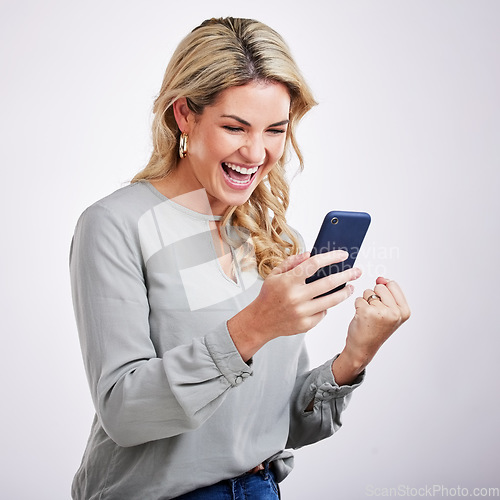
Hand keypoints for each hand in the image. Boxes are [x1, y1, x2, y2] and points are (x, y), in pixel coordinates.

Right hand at [228, 250, 361, 360]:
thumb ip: (292, 262)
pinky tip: (327, 301)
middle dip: (347, 275)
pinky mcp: (306, 324)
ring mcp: (302, 312)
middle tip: (356, 271)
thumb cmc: (268, 296)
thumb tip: (309, 254)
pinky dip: (327, 306)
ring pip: (332, 300)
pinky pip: (323, 313)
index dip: (331, 258)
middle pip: (329, 283)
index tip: (343, 255)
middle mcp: (296, 296)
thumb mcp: (275, 274)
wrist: (260, 321)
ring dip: (345, 292)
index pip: (314, 264)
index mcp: (288, 281)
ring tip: (350, 286)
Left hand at [333, 277, 410, 384]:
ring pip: (368, 292)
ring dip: (365, 302)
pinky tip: (361, 318)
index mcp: (404, 311)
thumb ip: (389, 294)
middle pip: (380, 287)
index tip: (383, 304)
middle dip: (374, 297)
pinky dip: (357, 306)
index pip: (393, 285)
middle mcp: (395, 312)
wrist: (363, 348)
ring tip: (369, 316)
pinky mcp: (366, 312)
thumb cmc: (375, 330)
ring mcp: (381, 312)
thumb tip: (381, 279)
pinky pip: (359, 299)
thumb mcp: (390, 313)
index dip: (384, 291)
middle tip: (375, 313)